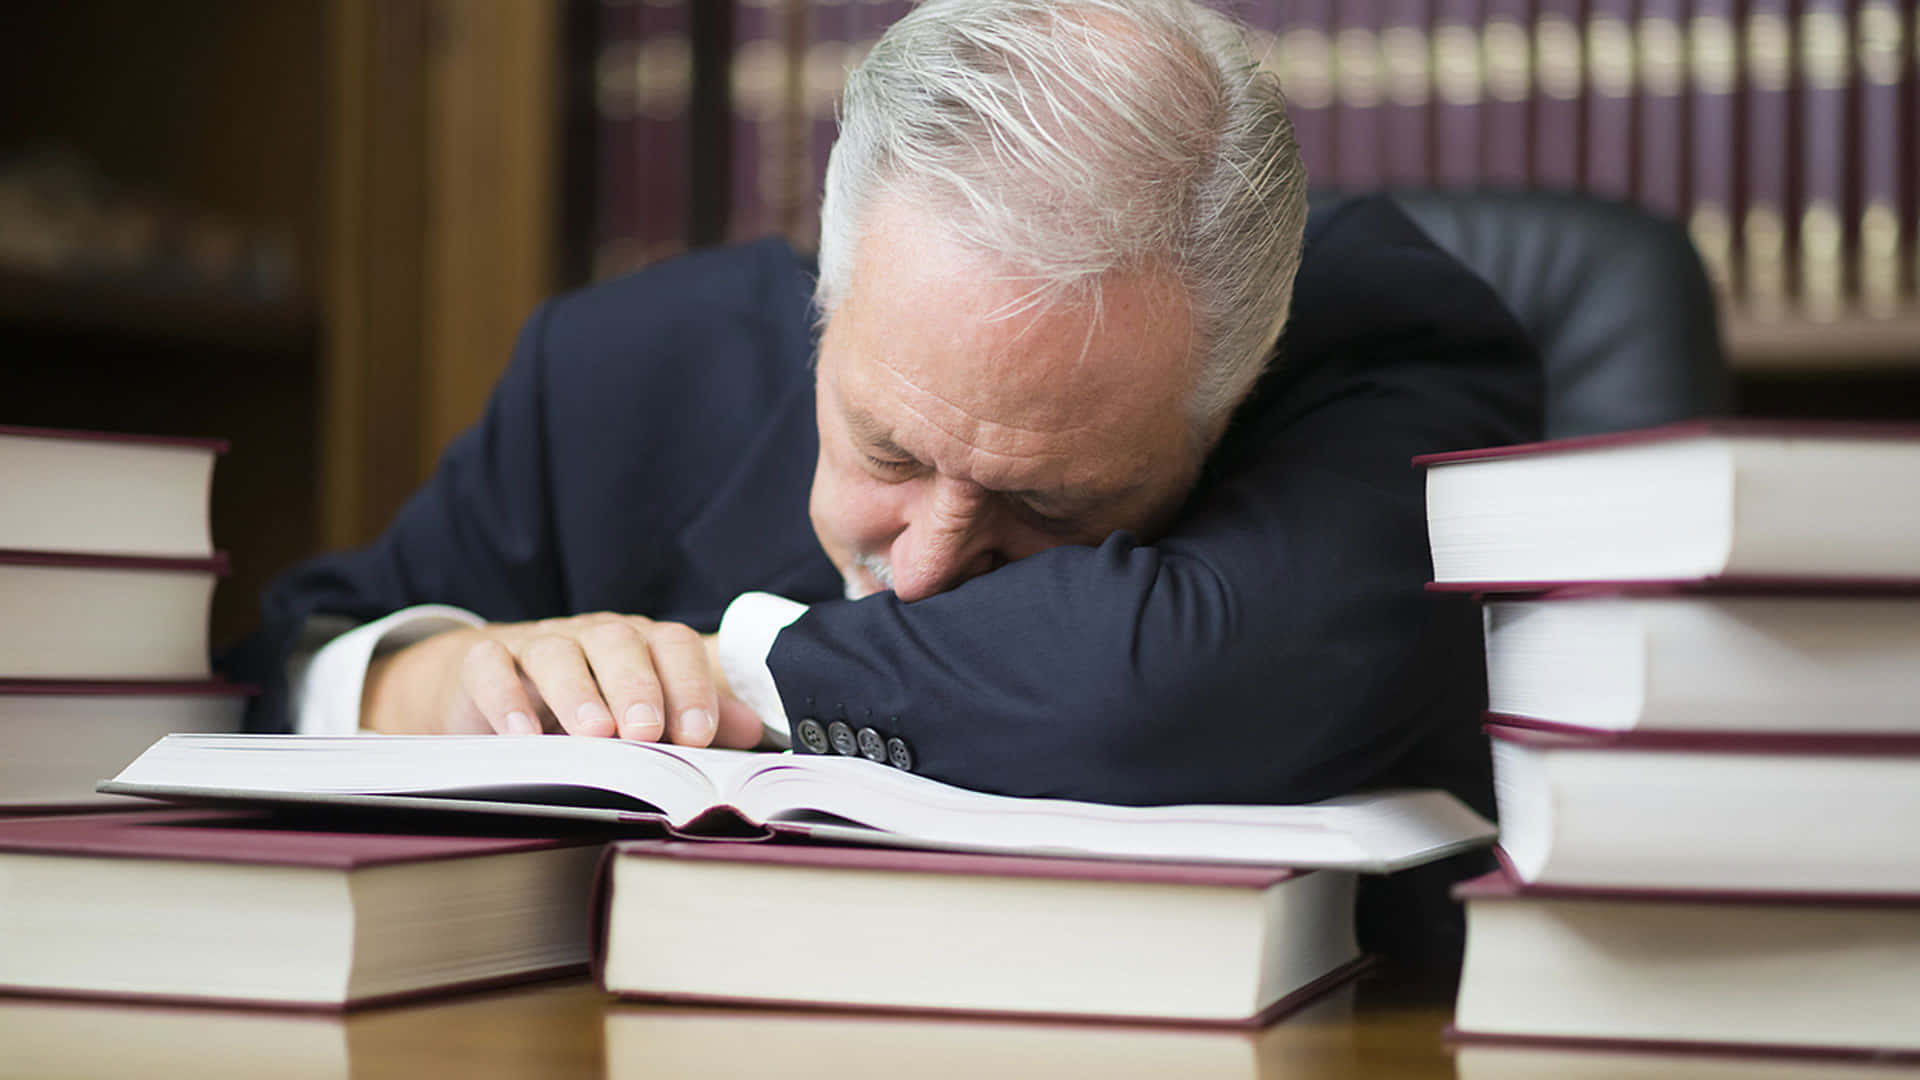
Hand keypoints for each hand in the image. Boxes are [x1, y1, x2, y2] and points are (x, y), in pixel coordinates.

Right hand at [362, 613, 763, 747]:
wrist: (492, 682)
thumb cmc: (584, 702)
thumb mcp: (641, 712)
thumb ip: (697, 719)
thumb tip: (754, 733)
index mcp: (638, 643)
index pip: (672, 647)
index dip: (690, 686)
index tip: (700, 735)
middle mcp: (591, 636)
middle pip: (618, 642)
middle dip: (637, 686)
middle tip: (646, 731)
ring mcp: (535, 644)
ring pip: (557, 651)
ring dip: (578, 691)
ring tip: (593, 734)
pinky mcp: (483, 662)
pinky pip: (492, 669)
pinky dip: (506, 700)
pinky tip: (522, 736)